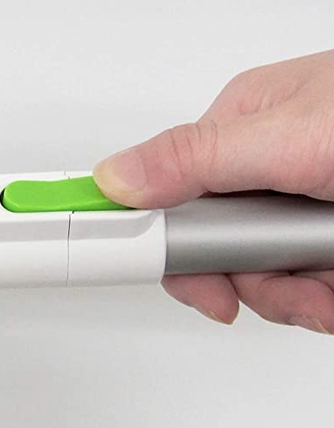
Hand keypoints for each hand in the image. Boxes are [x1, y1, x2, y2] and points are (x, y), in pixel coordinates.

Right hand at [94, 49, 333, 334]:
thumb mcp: (293, 139)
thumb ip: (196, 159)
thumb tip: (115, 176)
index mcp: (240, 127)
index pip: (164, 191)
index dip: (158, 240)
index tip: (150, 275)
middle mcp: (264, 165)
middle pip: (212, 247)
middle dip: (249, 282)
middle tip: (286, 285)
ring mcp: (296, 204)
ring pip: (257, 276)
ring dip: (294, 296)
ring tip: (330, 284)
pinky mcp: (323, 238)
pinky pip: (298, 287)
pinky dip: (320, 299)